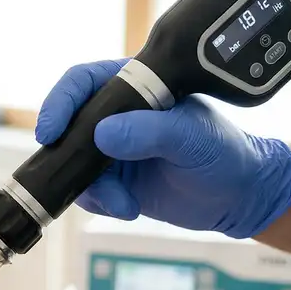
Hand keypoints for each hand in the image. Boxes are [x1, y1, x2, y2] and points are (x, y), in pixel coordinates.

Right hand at [34, 59, 290, 238]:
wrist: (240, 197)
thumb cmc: (225, 154)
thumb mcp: (192, 139)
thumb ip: (150, 132)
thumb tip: (104, 133)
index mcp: (137, 87)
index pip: (84, 82)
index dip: (61, 101)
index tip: (51, 130)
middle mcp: (119, 114)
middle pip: (69, 124)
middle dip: (67, 153)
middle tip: (73, 176)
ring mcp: (114, 149)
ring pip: (74, 163)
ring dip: (92, 187)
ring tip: (123, 203)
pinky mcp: (115, 180)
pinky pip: (88, 191)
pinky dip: (102, 203)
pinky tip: (128, 207)